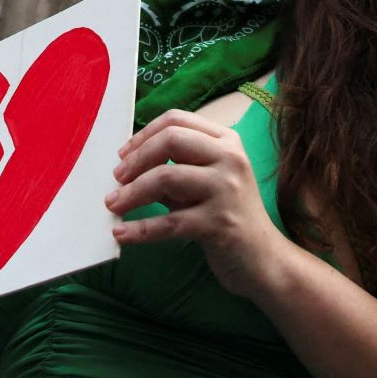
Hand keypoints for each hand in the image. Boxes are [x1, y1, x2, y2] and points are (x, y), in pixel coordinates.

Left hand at [106, 109, 291, 298]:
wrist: (263, 257)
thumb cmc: (228, 214)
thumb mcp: (205, 181)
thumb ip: (176, 166)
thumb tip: (127, 165)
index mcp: (227, 141)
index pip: (177, 120)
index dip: (143, 135)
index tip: (123, 156)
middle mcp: (230, 158)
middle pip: (171, 139)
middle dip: (136, 158)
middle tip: (117, 179)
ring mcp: (226, 189)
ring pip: (166, 177)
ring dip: (131, 192)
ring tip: (113, 205)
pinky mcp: (219, 223)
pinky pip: (169, 222)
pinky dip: (139, 229)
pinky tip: (121, 233)